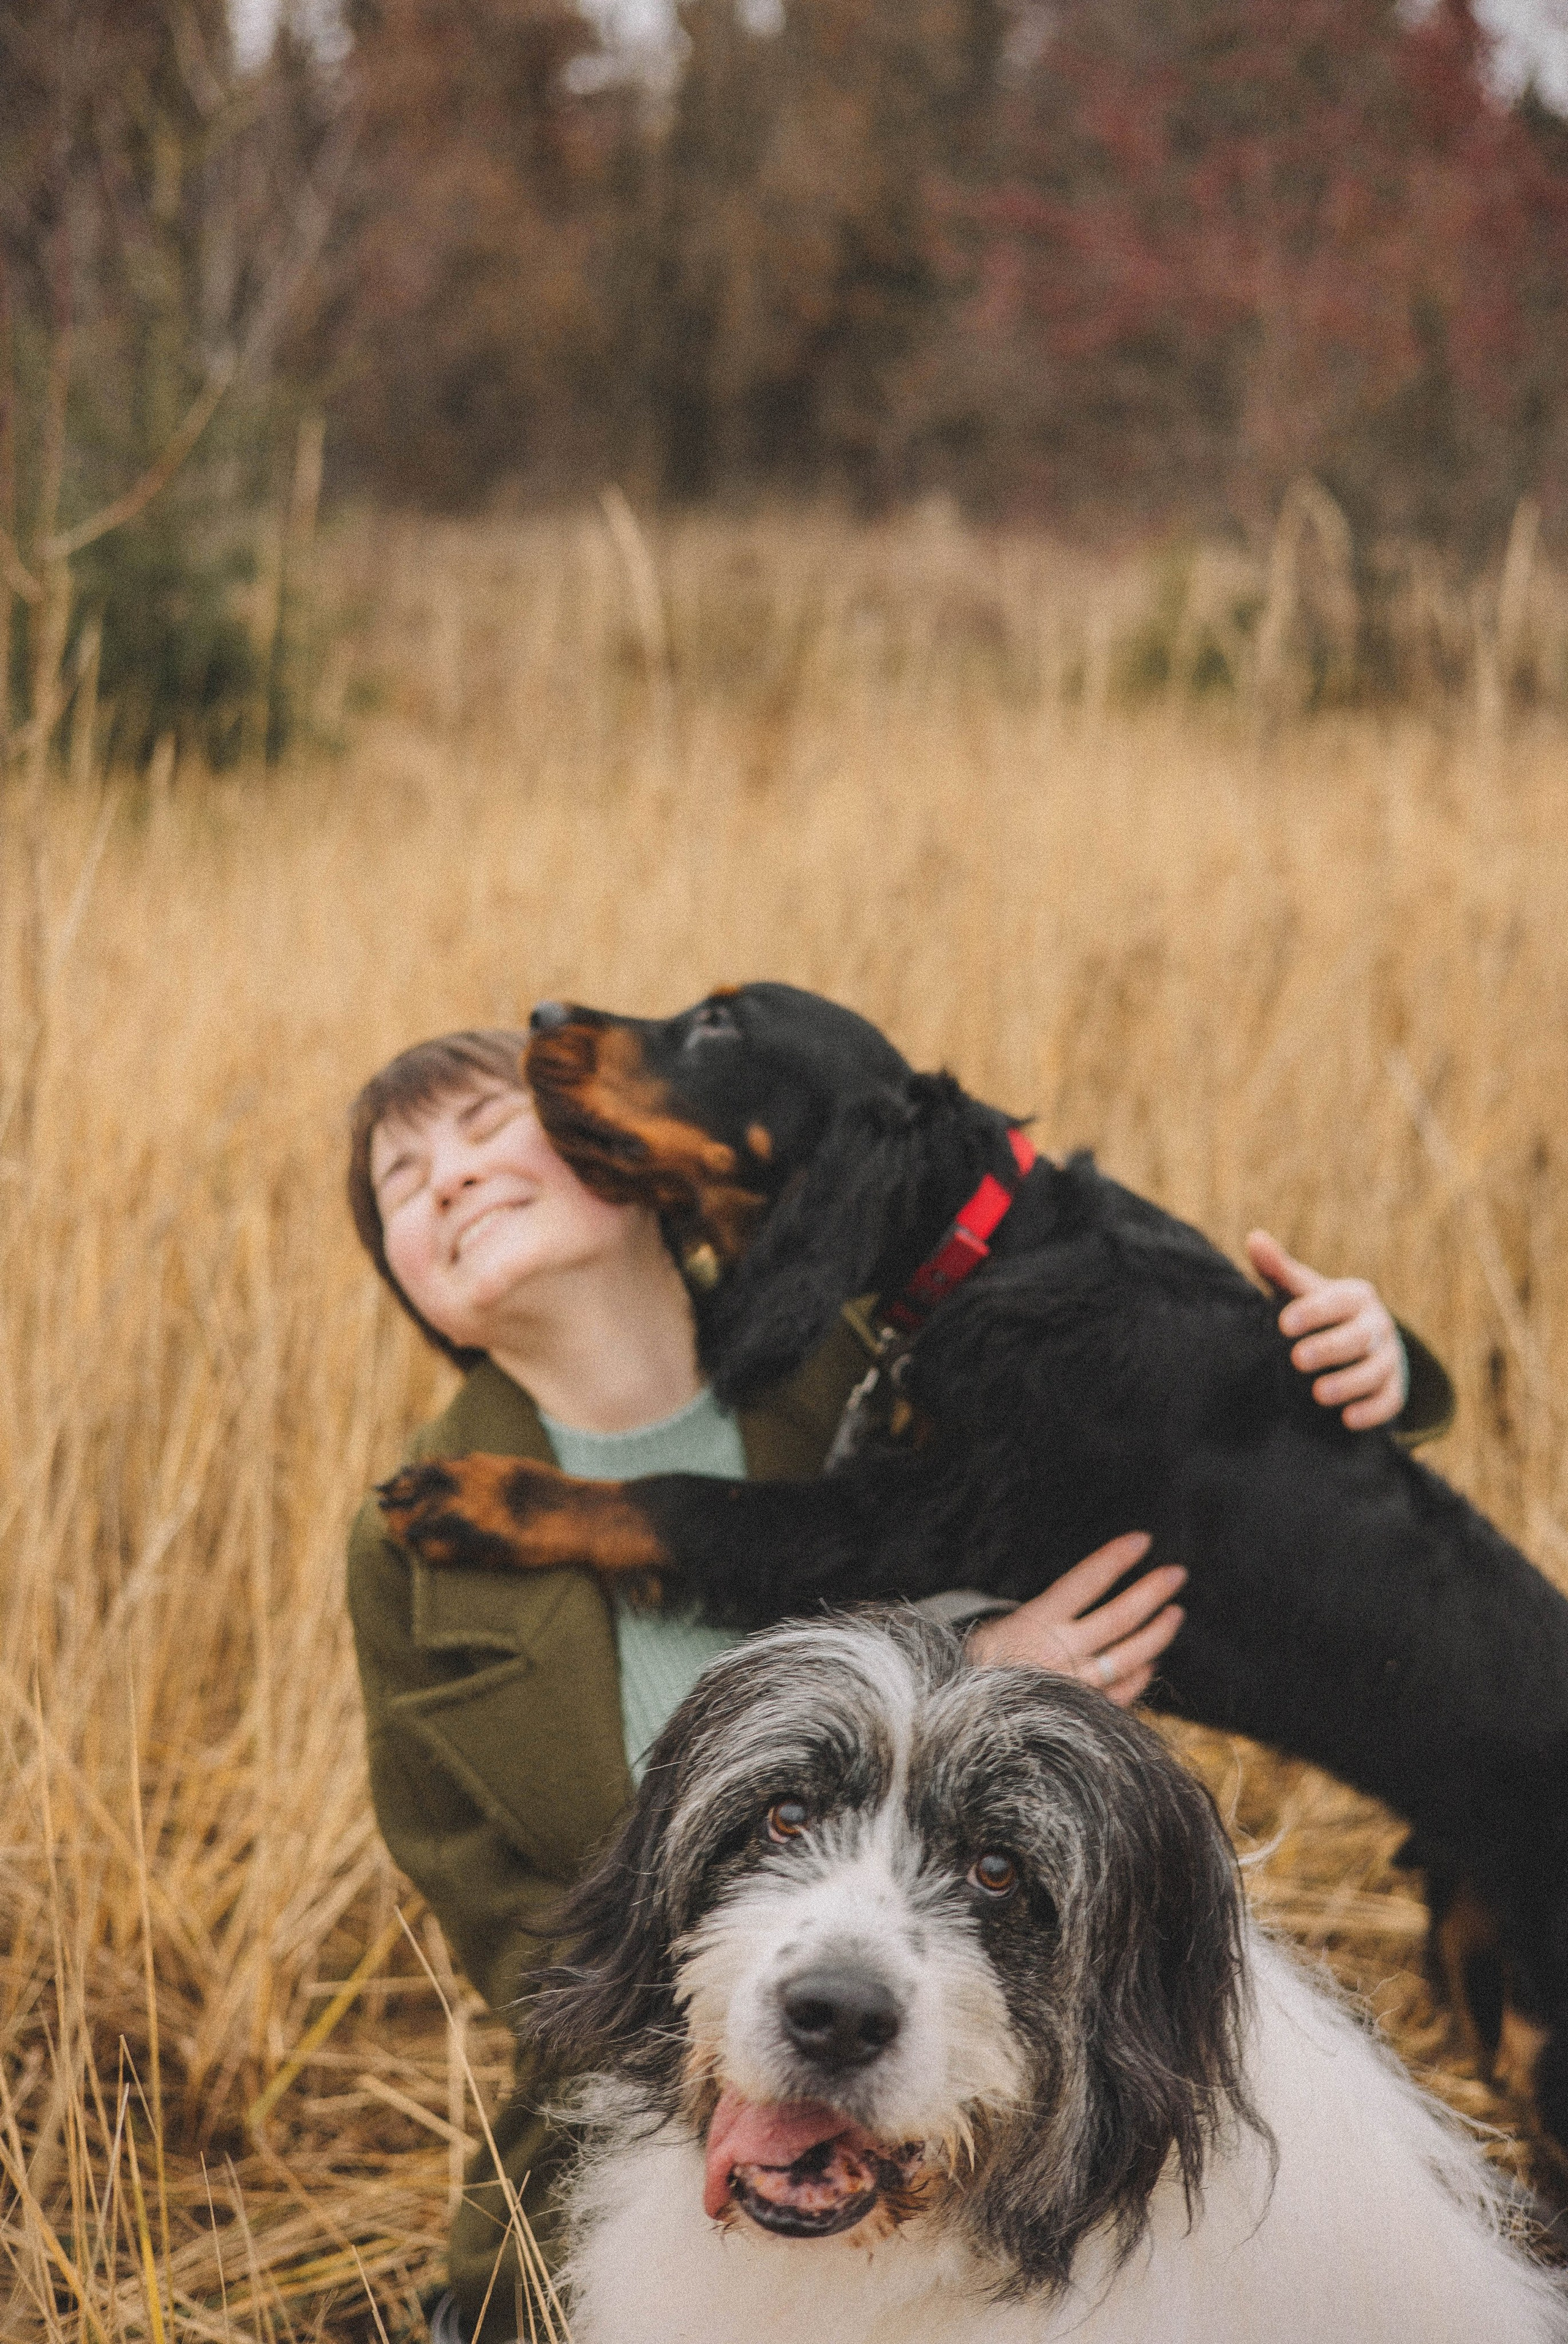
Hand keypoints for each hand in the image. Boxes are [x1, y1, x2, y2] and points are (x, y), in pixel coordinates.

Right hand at [966, 1532, 1185, 1707]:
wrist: (964, 1720)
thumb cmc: (978, 1667)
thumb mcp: (995, 1629)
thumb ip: (1040, 1615)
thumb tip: (1082, 1594)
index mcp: (1035, 1622)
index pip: (1085, 1581)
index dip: (1115, 1558)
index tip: (1142, 1540)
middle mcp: (1060, 1652)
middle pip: (1119, 1617)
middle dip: (1151, 1592)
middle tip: (1177, 1573)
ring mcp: (1075, 1685)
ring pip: (1129, 1656)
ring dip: (1157, 1633)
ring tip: (1176, 1613)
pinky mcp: (1082, 1713)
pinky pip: (1121, 1693)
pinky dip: (1139, 1676)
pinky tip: (1151, 1663)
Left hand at [1245, 1229, 1408, 1431]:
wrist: (1362, 1343)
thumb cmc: (1320, 1313)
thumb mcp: (1301, 1290)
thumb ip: (1279, 1268)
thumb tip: (1254, 1238)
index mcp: (1355, 1296)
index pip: (1338, 1301)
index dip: (1313, 1312)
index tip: (1283, 1324)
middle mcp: (1378, 1324)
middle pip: (1360, 1336)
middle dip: (1330, 1348)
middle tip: (1298, 1359)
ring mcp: (1389, 1357)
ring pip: (1377, 1370)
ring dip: (1349, 1383)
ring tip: (1318, 1394)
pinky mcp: (1394, 1388)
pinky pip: (1390, 1401)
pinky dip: (1372, 1411)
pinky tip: (1348, 1420)